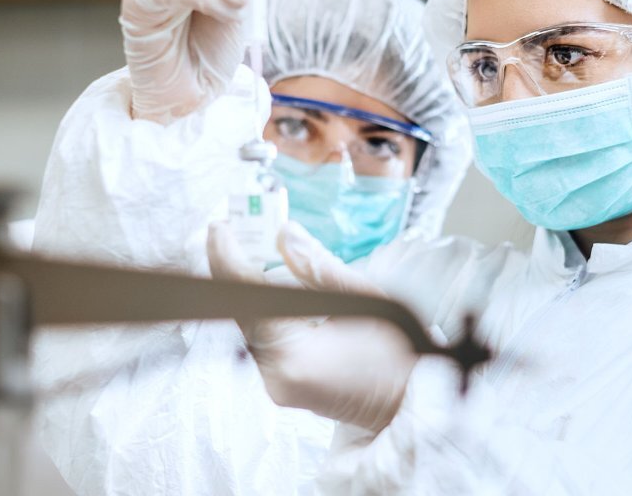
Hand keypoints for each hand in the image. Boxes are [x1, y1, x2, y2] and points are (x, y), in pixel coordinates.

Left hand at [207, 220, 416, 431]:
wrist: (411, 403)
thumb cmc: (398, 356)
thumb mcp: (363, 298)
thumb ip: (317, 266)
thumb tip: (284, 234)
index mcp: (296, 356)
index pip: (249, 298)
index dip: (229, 259)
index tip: (220, 228)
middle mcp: (277, 376)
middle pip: (243, 312)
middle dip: (234, 269)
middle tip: (232, 230)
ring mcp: (276, 386)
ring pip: (250, 326)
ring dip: (249, 288)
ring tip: (250, 248)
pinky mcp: (282, 386)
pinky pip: (263, 340)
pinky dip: (264, 309)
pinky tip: (269, 283)